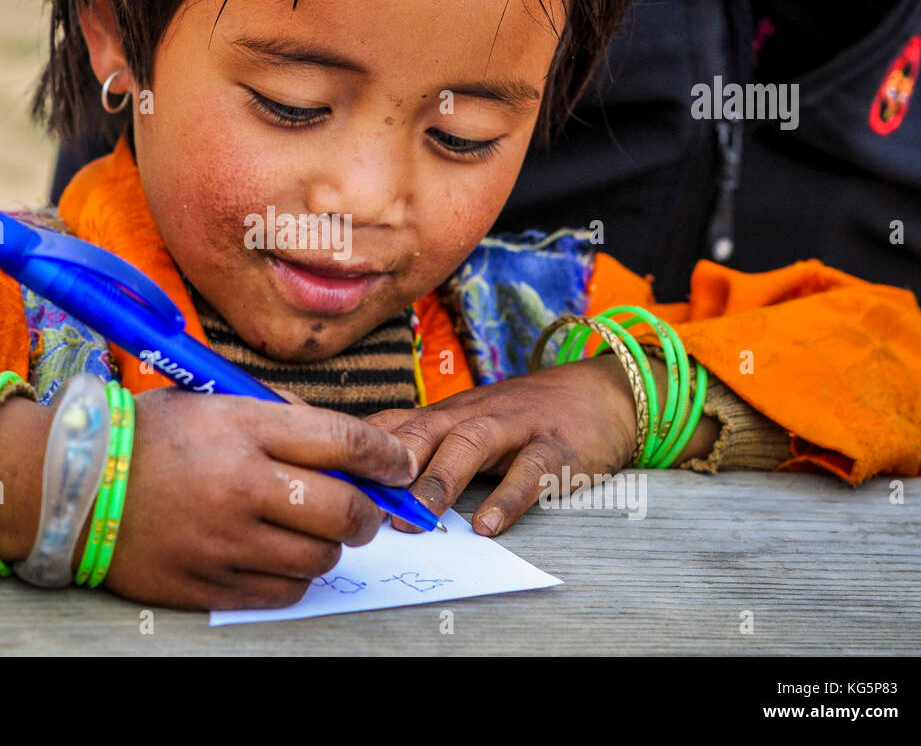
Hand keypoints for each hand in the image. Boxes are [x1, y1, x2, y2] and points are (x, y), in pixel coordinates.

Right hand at [103, 387, 415, 609]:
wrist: (68, 483)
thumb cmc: (147, 435)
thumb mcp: (213, 401)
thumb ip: (280, 418)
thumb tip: (348, 448)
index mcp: (241, 429)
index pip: (342, 441)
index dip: (386, 456)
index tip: (401, 467)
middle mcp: (239, 486)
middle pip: (344, 510)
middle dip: (369, 512)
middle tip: (365, 510)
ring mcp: (223, 542)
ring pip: (320, 558)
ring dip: (331, 546)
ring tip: (313, 530)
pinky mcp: (206, 584)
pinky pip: (283, 591)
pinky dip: (295, 576)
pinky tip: (280, 556)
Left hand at [365, 356, 640, 537]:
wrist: (601, 394)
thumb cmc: (521, 418)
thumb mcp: (467, 424)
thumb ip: (422, 447)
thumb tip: (360, 482)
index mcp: (445, 414)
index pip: (390, 425)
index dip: (354, 450)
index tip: (320, 476)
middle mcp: (472, 415)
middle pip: (422, 430)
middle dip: (387, 465)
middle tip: (360, 502)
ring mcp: (514, 427)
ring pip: (470, 444)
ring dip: (439, 480)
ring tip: (417, 517)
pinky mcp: (556, 447)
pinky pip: (530, 471)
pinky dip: (508, 499)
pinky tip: (489, 526)